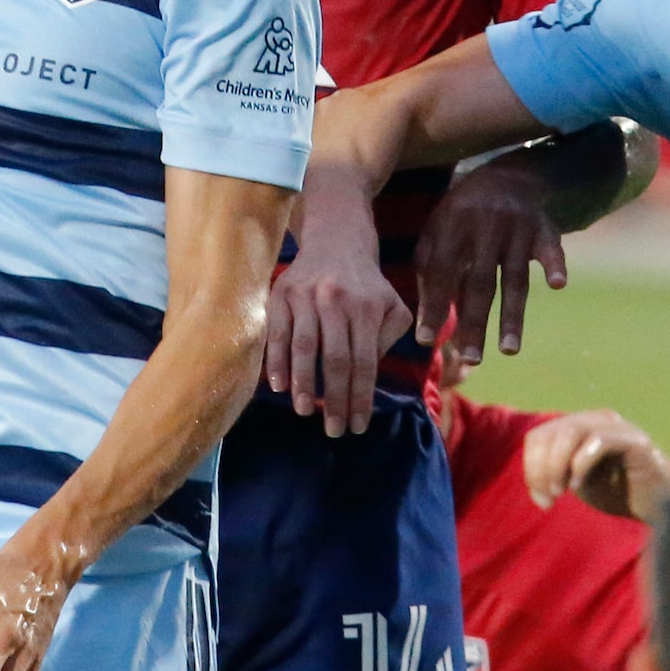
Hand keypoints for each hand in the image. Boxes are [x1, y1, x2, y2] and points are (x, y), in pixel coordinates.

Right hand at [266, 243, 410, 437]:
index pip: (365, 362)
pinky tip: (279, 386)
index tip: (357, 426)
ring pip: (304, 347)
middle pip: (335, 359)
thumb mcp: (393, 306)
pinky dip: (276, 361)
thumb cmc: (367, 285)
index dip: (361, 397)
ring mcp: (305, 296)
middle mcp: (335, 301)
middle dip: (335, 399)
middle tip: (334, 430)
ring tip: (305, 411)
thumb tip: (370, 375)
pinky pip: (277, 333)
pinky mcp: (280, 293)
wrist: (336, 240)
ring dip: (304, 384)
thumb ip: (388, 339)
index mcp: (366, 308)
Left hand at [414, 164, 565, 362]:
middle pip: (478, 283)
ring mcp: (515, 228)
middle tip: (471, 360)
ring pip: (514, 278)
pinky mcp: (543, 228)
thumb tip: (426, 321)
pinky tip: (557, 285)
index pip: (440, 273)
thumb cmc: (461, 216)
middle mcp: (482, 228)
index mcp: (449, 228)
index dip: (433, 306)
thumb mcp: (436, 233)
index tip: (426, 341)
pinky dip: (555, 264)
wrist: (504, 176)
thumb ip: (429, 271)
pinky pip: (551, 249)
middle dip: (474, 323)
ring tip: (509, 351)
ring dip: (512, 316)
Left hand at [524, 409, 669, 521]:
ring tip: (560, 491)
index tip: (541, 498)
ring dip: (557, 465)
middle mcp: (594, 419)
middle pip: (549, 432)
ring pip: (570, 432)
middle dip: (541, 468)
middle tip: (548, 497)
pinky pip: (597, 442)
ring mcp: (615, 426)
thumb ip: (553, 474)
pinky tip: (579, 486)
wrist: (661, 506)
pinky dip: (580, 464)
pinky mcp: (633, 440)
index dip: (531, 466)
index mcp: (577, 426)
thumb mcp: (576, 482)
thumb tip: (535, 484)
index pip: (539, 436)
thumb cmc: (618, 492)